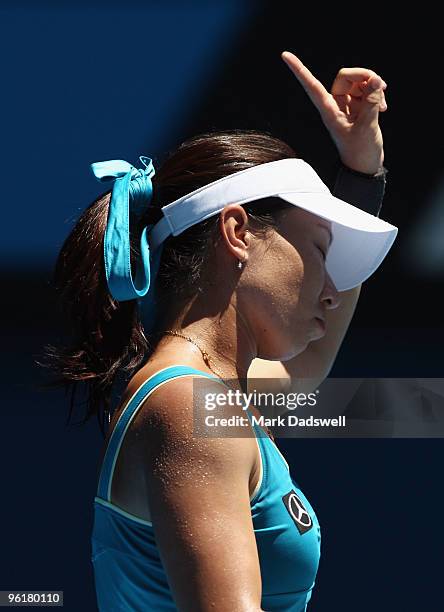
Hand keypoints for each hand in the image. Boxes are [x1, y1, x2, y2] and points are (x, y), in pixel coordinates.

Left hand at [281, 51, 387, 174]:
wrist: (366, 166)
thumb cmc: (360, 152)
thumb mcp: (367, 127)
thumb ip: (372, 101)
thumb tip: (376, 79)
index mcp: (328, 110)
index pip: (311, 85)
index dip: (299, 69)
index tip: (284, 55)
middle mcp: (336, 105)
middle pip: (346, 75)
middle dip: (364, 75)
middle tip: (380, 86)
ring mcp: (348, 105)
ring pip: (360, 81)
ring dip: (374, 86)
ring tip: (383, 105)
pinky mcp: (360, 107)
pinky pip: (369, 89)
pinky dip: (378, 94)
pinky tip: (383, 107)